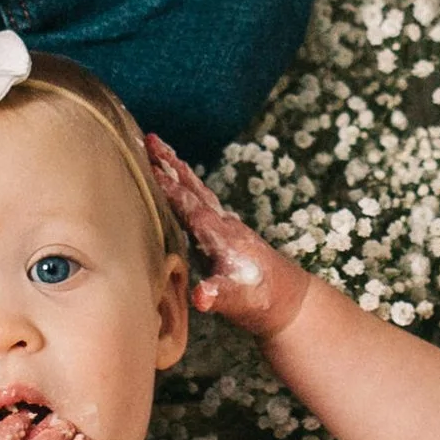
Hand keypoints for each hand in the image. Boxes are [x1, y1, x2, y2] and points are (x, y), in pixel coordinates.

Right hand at [144, 138, 309, 337]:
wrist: (292, 303)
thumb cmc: (262, 302)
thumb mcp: (237, 302)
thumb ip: (219, 295)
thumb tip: (202, 295)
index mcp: (220, 235)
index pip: (189, 205)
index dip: (168, 187)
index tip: (147, 164)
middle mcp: (223, 224)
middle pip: (193, 187)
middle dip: (170, 162)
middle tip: (148, 137)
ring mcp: (226, 227)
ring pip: (198, 190)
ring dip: (178, 169)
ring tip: (159, 149)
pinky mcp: (227, 234)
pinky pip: (201, 202)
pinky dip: (187, 187)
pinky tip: (182, 186)